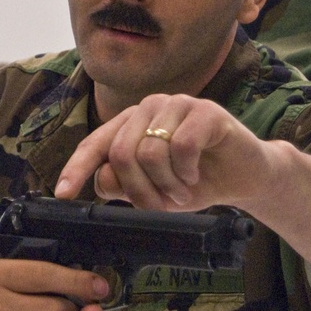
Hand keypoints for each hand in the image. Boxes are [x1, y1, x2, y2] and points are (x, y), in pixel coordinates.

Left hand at [55, 93, 273, 211]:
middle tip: (160, 205)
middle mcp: (148, 108)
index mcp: (130, 124)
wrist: (246, 176)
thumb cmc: (196, 181)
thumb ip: (124, 185)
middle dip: (138, 190)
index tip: (64, 193)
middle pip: (121, 153)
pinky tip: (195, 176)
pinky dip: (186, 172)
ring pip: (149, 152)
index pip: (94, 144)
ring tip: (182, 192)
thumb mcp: (153, 190)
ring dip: (166, 185)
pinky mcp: (206, 111)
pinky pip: (181, 146)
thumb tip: (101, 181)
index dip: (76, 168)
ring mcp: (176, 105)